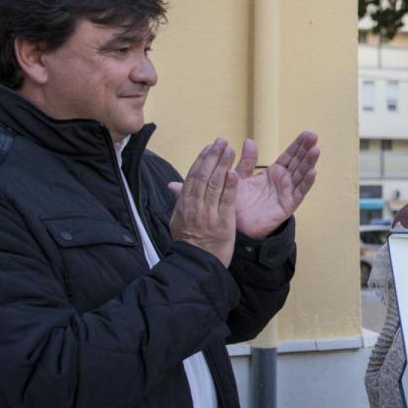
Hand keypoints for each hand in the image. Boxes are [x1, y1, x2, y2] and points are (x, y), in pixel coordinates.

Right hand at [167, 138, 238, 266]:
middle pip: (203, 176)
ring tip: (230, 150)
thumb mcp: (178, 220)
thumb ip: (179, 201)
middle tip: (221, 142)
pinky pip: (226, 202)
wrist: (196, 265)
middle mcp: (194, 206)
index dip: (201, 160)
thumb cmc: (189, 243)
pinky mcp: (222, 223)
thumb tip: (172, 186)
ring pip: (214, 185)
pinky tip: (234, 173)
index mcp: (184, 204)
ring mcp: (208, 214)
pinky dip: (230, 187)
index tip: (209, 147)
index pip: (192, 176)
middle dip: (213, 157)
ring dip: (222, 165)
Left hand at [234, 132, 319, 238]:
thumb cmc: (239, 202)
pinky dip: (306, 183)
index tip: (307, 133)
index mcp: (274, 173)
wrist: (236, 225)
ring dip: (309, 163)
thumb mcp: (240, 177)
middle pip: (298, 162)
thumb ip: (246, 161)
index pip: (289, 156)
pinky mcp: (288, 206)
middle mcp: (284, 181)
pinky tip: (313, 172)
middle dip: (306, 150)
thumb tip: (250, 141)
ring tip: (316, 150)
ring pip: (301, 175)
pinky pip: (299, 193)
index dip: (298, 145)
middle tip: (314, 136)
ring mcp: (287, 193)